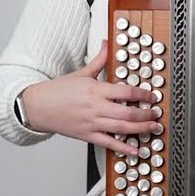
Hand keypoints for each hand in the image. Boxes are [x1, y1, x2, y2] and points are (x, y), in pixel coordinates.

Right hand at [19, 41, 158, 155]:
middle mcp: (96, 108)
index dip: (143, 95)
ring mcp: (92, 123)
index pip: (126, 92)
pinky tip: (135, 151)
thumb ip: (98, 60)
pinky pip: (109, 143)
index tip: (152, 96)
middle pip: (127, 113)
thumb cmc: (58, 91)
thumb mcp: (81, 73)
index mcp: (96, 90)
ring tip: (153, 128)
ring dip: (141, 129)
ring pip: (121, 128)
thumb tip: (106, 43)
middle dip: (146, 115)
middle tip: (157, 114)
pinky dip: (123, 148)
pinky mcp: (87, 136)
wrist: (38, 107)